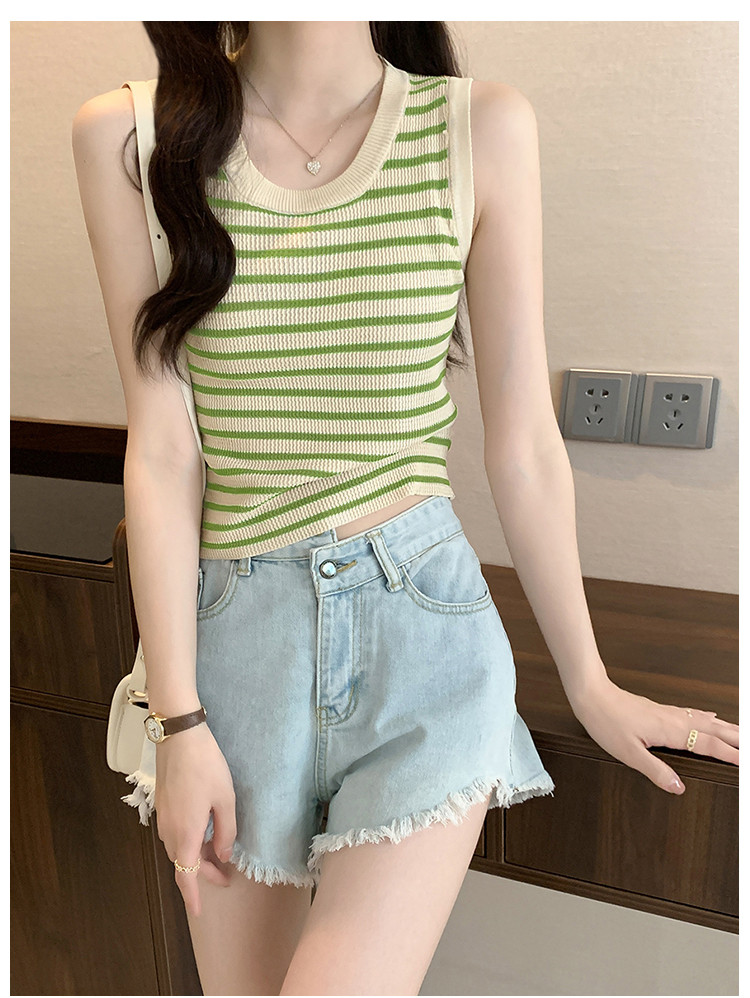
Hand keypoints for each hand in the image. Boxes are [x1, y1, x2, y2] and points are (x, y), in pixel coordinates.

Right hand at [154, 722, 236, 917]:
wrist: (179, 736)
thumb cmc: (206, 765)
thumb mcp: (226, 799)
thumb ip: (226, 831)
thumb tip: (222, 854)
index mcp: (185, 833)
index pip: (186, 875)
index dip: (193, 896)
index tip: (199, 912)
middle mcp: (169, 830)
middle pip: (184, 863)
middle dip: (203, 874)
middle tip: (226, 876)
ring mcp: (163, 817)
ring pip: (179, 848)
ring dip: (197, 856)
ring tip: (220, 853)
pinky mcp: (162, 805)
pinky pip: (175, 833)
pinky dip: (190, 841)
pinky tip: (206, 832)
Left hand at [569, 676, 738, 793]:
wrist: (592, 696)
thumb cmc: (607, 722)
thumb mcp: (629, 753)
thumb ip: (655, 771)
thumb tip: (678, 787)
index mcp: (670, 731)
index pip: (708, 745)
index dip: (730, 754)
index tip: (746, 762)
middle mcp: (674, 719)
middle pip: (714, 729)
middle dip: (737, 738)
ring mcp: (668, 713)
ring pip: (706, 720)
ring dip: (727, 727)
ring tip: (742, 734)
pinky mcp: (660, 710)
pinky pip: (693, 714)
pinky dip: (708, 717)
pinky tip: (711, 716)